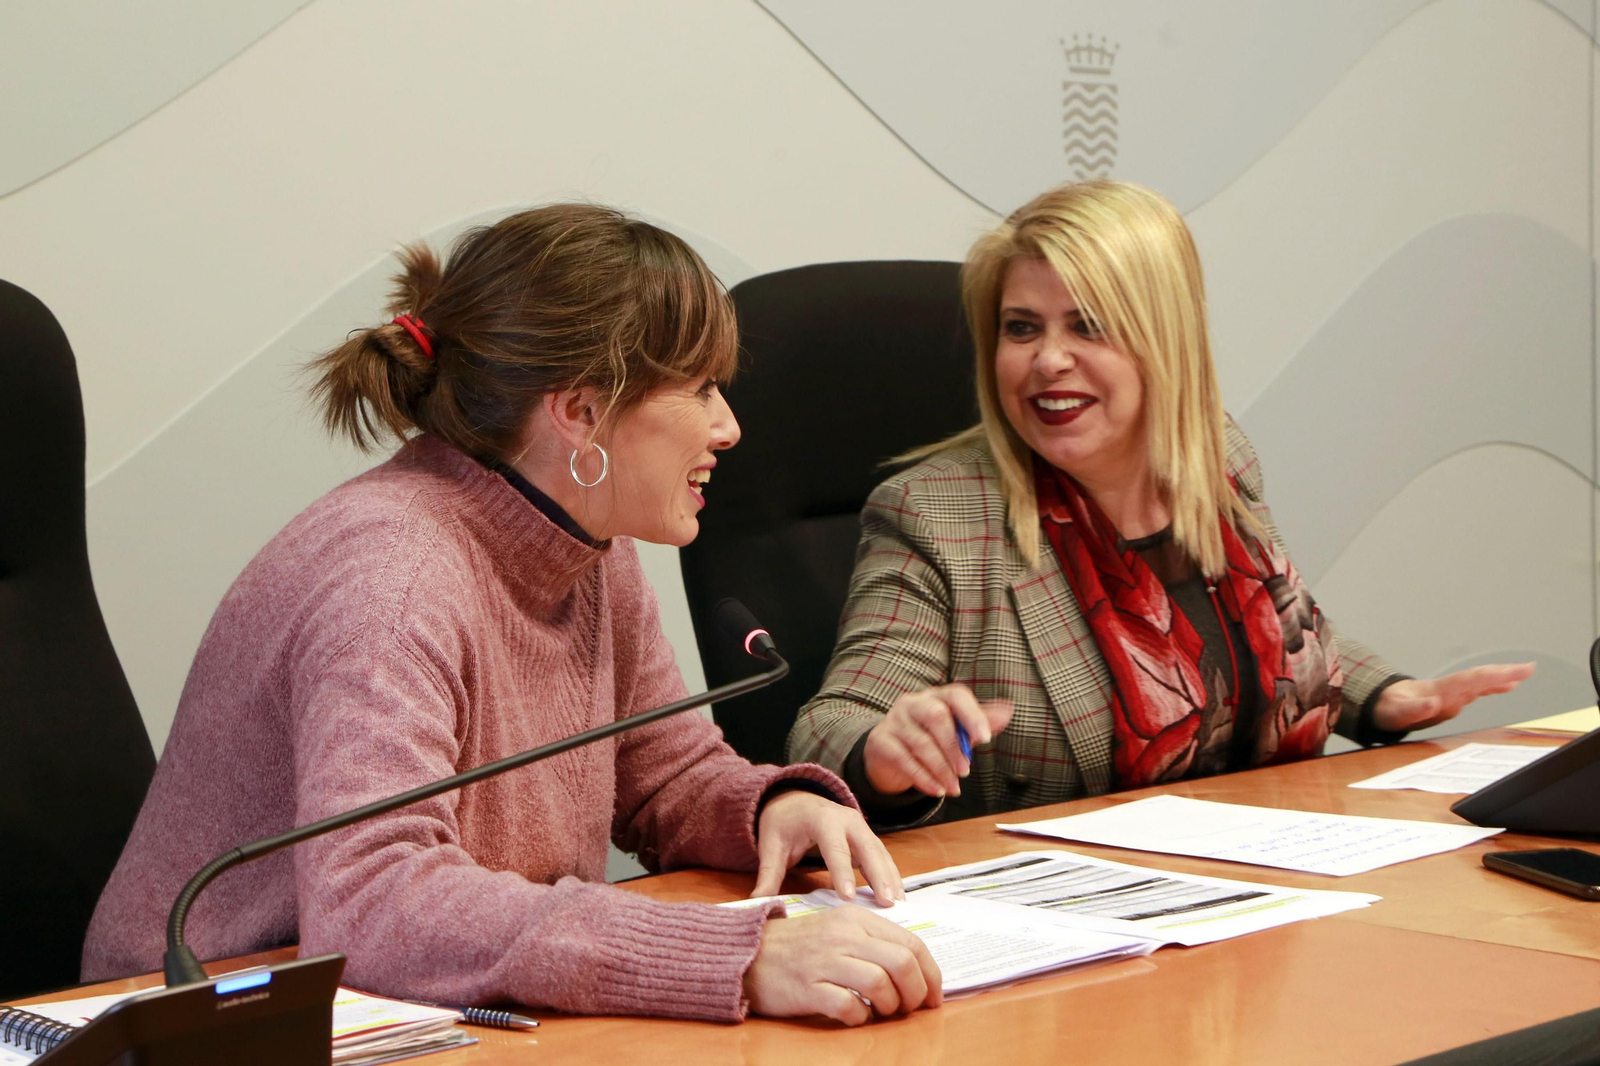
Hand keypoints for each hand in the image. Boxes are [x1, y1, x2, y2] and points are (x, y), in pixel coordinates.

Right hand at [744, 906, 942, 1024]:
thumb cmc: (799, 947)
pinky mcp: (808, 987)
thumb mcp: (839, 931)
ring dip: (890, 1006)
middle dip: (917, 993)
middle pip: (902, 963)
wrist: (749, 954)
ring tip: (882, 1012)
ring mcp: (824, 961)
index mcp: (856, 919)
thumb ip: (873, 942)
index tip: (934, 996)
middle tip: (911, 1009)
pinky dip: (861, 1017)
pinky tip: (856, 1016)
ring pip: (880, 984)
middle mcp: (843, 935)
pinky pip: (849, 1006)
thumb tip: (915, 970)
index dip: (931, 974)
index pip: (911, 943)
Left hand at [752, 790, 903, 903]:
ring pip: (880, 853)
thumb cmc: (783, 823)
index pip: (834, 848)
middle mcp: (847, 819)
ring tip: (897, 905)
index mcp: (822, 819)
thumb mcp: (771, 846)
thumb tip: (756, 903)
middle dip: (878, 875)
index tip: (849, 897)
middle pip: (867, 848)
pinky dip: (891, 876)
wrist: (795, 800)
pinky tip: (897, 897)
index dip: (842, 872)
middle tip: (887, 903)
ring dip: (890, 878)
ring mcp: (861, 827)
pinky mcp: (867, 838)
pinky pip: (882, 857)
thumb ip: (768, 874)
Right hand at [862, 684, 1013, 797]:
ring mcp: (894, 721)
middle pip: (935, 716)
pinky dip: (922, 777)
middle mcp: (913, 704)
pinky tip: (936, 790)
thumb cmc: (928, 736)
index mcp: (936, 696)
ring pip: (920, 742)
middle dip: (953, 746)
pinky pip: (902, 759)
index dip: (972, 715)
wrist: (888, 752)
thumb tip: (1007, 712)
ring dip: (940, 769)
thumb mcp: (954, 728)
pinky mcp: (880, 742)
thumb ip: (978, 721)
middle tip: (966, 771)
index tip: (985, 738)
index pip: (955, 695)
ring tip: (954, 788)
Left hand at [1371, 663, 1535, 731]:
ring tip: (1524, 673)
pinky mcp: (1452, 695)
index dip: (1491, 677)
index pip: (1469, 681)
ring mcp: (1450, 691)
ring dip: (1500, 677)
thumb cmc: (1390, 709)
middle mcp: (1448, 688)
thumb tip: (1433, 704)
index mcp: (1438, 691)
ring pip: (1479, 681)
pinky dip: (1492, 685)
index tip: (1512, 675)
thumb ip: (1414, 709)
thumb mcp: (1397, 713)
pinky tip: (1509, 684)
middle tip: (1528, 668)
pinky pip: (1476, 688)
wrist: (1381, 704)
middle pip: (1478, 678)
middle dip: (1502, 673)